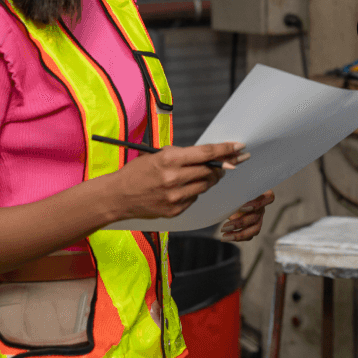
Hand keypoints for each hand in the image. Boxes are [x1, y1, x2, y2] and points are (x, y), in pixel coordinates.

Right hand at [108, 142, 248, 219]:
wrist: (117, 196)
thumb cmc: (138, 172)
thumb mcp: (159, 155)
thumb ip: (185, 155)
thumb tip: (210, 155)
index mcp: (170, 160)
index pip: (206, 153)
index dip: (226, 150)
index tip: (240, 147)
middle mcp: (173, 179)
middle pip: (210, 170)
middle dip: (221, 166)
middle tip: (228, 163)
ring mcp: (174, 197)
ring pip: (205, 185)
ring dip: (209, 178)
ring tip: (204, 173)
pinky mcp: (174, 210)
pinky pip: (194, 198)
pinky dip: (195, 191)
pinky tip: (186, 187)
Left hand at [220, 190, 273, 241]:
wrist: (232, 201)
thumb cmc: (235, 193)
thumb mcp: (235, 191)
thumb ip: (234, 193)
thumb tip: (223, 195)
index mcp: (261, 194)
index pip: (269, 198)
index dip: (257, 204)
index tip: (242, 207)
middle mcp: (261, 207)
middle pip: (256, 217)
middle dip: (240, 223)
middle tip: (224, 227)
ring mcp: (259, 218)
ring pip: (255, 229)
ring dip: (239, 235)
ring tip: (224, 236)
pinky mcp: (253, 227)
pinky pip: (250, 236)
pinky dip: (238, 237)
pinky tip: (226, 236)